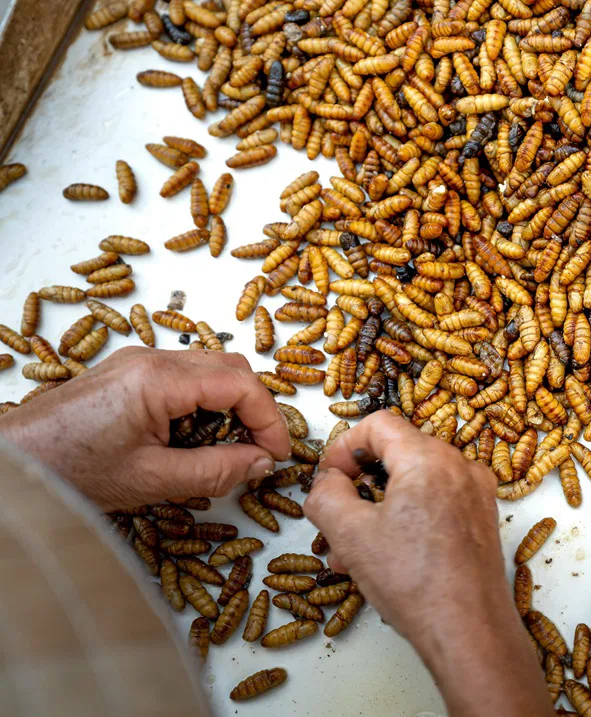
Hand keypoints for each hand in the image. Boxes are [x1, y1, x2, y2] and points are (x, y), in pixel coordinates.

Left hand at [0, 347, 289, 510]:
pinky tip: (191, 440)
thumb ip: (216, 470)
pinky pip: (182, 377)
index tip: (276, 454)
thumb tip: (261, 463)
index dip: (269, 419)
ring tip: (224, 451)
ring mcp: (136, 362)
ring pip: (208, 370)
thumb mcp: (152, 479)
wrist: (14, 464)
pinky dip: (201, 404)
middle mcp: (150, 359)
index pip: (241, 384)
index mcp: (158, 379)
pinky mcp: (126, 374)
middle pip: (230, 368)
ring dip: (227, 407)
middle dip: (253, 408)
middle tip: (258, 451)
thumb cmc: (69, 470)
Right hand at [305, 411, 552, 716]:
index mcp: (430, 458)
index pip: (379, 424)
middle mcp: (460, 467)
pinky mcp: (481, 520)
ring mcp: (475, 494)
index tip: (329, 477)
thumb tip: (327, 481)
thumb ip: (326, 495)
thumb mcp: (349, 534)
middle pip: (398, 454)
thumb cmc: (415, 582)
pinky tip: (384, 558)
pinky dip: (406, 520)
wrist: (468, 628)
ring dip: (378, 509)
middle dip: (360, 485)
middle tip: (336, 519)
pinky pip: (436, 504)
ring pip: (415, 484)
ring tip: (353, 552)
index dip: (344, 446)